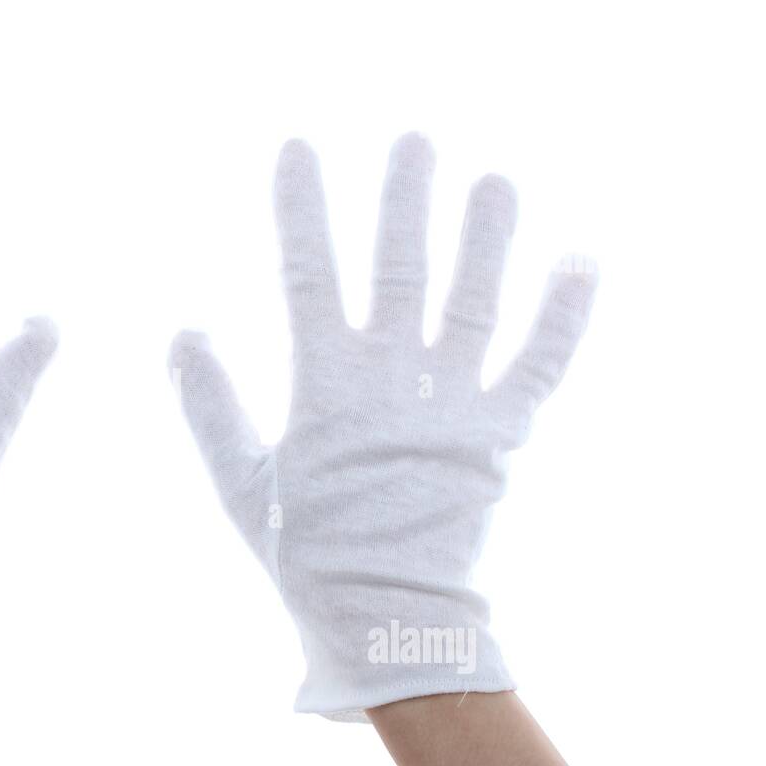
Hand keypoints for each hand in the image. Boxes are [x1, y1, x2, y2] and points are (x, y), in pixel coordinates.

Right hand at [169, 133, 595, 718]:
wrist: (386, 625)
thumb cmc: (307, 557)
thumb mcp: (241, 485)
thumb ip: (211, 409)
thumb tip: (183, 335)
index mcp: (326, 388)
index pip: (309, 275)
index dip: (302, 208)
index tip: (296, 149)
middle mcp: (393, 383)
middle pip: (401, 270)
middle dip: (404, 201)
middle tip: (414, 141)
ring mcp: (452, 407)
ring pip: (472, 303)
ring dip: (485, 239)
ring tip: (495, 182)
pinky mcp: (501, 437)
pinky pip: (539, 366)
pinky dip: (564, 316)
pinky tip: (582, 261)